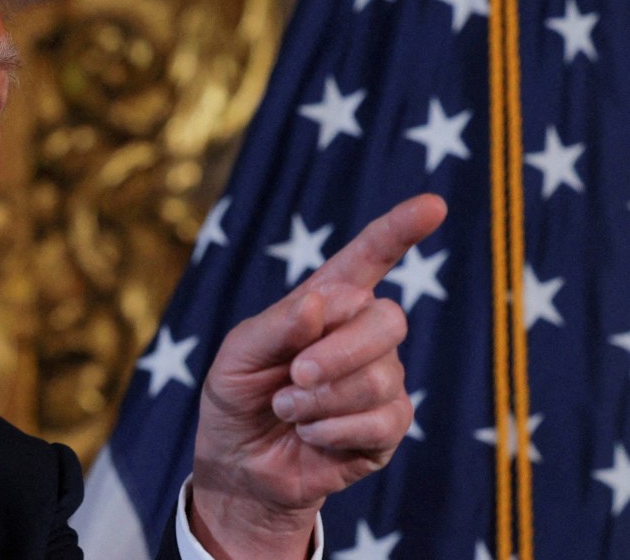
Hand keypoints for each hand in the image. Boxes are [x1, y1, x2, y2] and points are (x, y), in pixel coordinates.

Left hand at [188, 194, 446, 558]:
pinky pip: (382, 420)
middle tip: (294, 377)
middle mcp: (361, 335)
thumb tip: (321, 301)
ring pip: (380, 377)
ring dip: (322, 399)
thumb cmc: (237, 396)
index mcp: (326, 303)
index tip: (433, 205)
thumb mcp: (237, 355)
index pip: (369, 258)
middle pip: (387, 320)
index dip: (400, 230)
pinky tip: (311, 435)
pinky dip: (334, 430)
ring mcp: (381, 380)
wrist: (239, 464)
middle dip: (338, 352)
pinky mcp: (388, 427)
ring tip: (287, 410)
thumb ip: (276, 326)